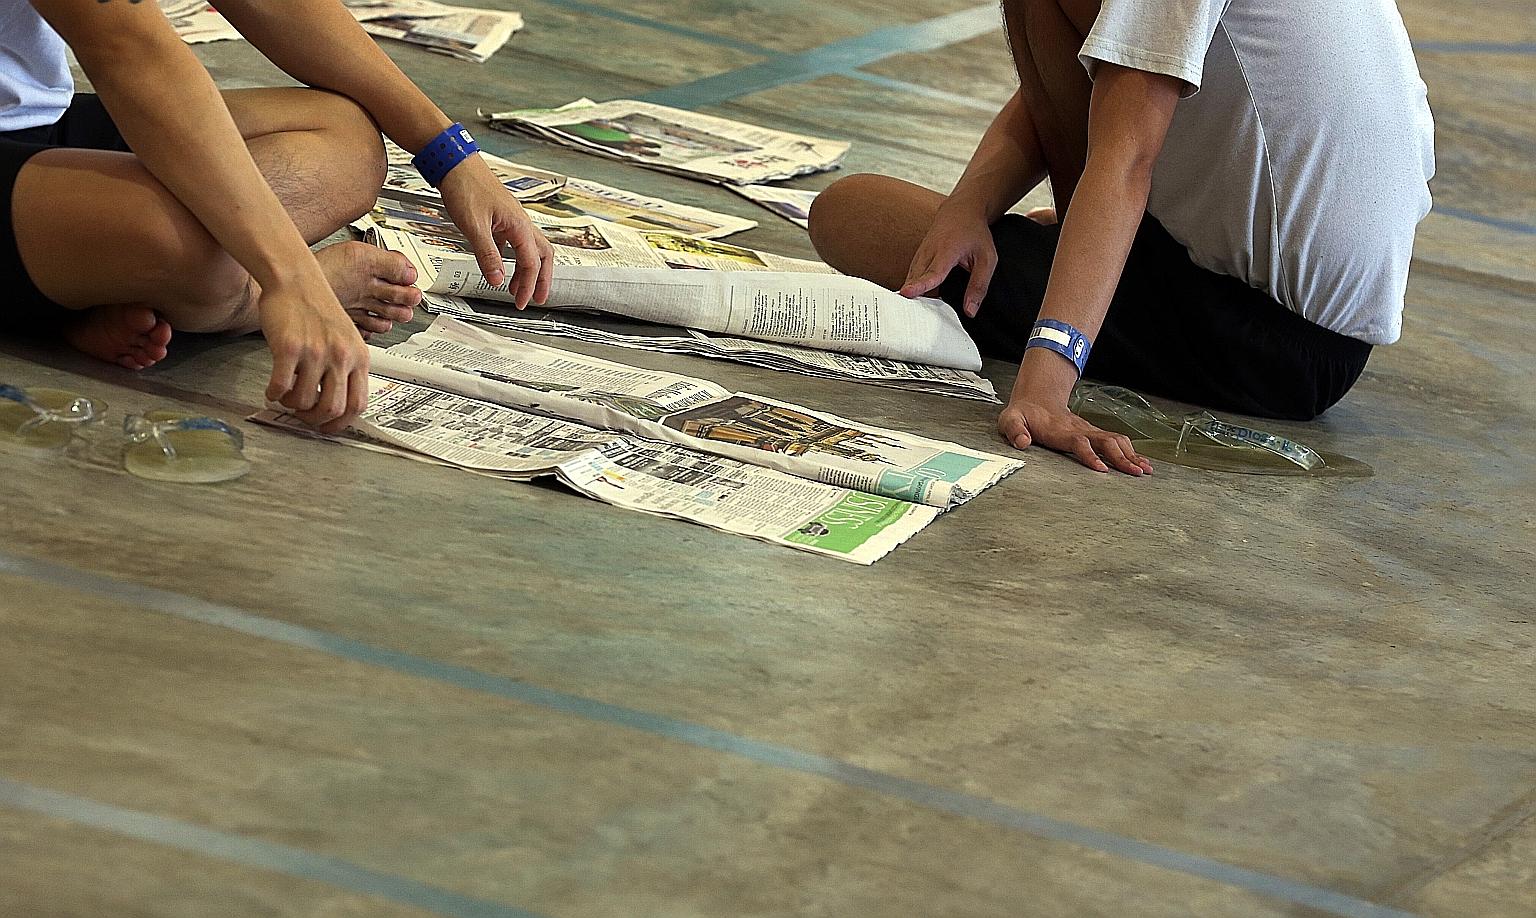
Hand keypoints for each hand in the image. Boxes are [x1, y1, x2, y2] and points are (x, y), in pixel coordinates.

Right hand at [259, 265, 370, 432]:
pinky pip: (281, 386)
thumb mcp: (345, 338)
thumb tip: (336, 401)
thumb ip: (344, 367)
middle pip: (333, 409)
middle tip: (302, 416)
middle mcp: (341, 356)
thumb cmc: (316, 307)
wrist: (296, 279)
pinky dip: (274, 395)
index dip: (341, 423)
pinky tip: (272, 390)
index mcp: (359, 356)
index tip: (328, 427)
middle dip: (315, 420)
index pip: (358, 404)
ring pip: (305, 401)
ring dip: (292, 406)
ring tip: (286, 397)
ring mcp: (316, 352)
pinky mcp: (290, 347)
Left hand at [437, 156, 553, 308]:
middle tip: (536, 299)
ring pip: (531, 250)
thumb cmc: (465, 187)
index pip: (532, 263)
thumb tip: (497, 280)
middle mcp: (521, 223)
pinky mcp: (501, 218)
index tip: (521, 303)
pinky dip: (513, 259)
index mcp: (520, 226)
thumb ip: (487, 255)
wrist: (455, 163)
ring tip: (518, 288)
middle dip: (542, 280)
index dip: (528, 286)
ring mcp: (513, 220)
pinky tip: (501, 266)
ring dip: (528, 271)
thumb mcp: (474, 226)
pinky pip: (515, 243)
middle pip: (543, 257)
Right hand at [898, 199, 996, 316]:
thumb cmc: (975, 233)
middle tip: (911, 321)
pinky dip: (914, 289)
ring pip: (911, 279)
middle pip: (915, 279)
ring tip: (912, 317)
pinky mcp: (917, 258)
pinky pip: (912, 277)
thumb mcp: (987, 259)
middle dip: (912, 298)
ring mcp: (920, 254)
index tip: (907, 293)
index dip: (920, 285)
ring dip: (912, 296)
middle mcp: (929, 252)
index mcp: (947, 251)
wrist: (961, 210)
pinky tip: (918, 303)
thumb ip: (979, 286)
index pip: (932, 272)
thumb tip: (970, 311)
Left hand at [999, 397, 1152, 475]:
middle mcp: (1080, 430)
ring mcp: (1089, 431)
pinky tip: (1142, 464)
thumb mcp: (1010, 420)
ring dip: (1131, 455)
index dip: (1090, 455)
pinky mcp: (1094, 435)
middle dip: (1121, 458)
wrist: (1036, 401)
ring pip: (1115, 441)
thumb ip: (1014, 430)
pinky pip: (1116, 442)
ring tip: (1145, 470)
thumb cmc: (1023, 415)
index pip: (1079, 443)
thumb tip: (1022, 442)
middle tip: (1136, 473)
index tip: (1102, 469)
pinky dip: (1131, 453)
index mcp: (1061, 430)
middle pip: (1105, 442)